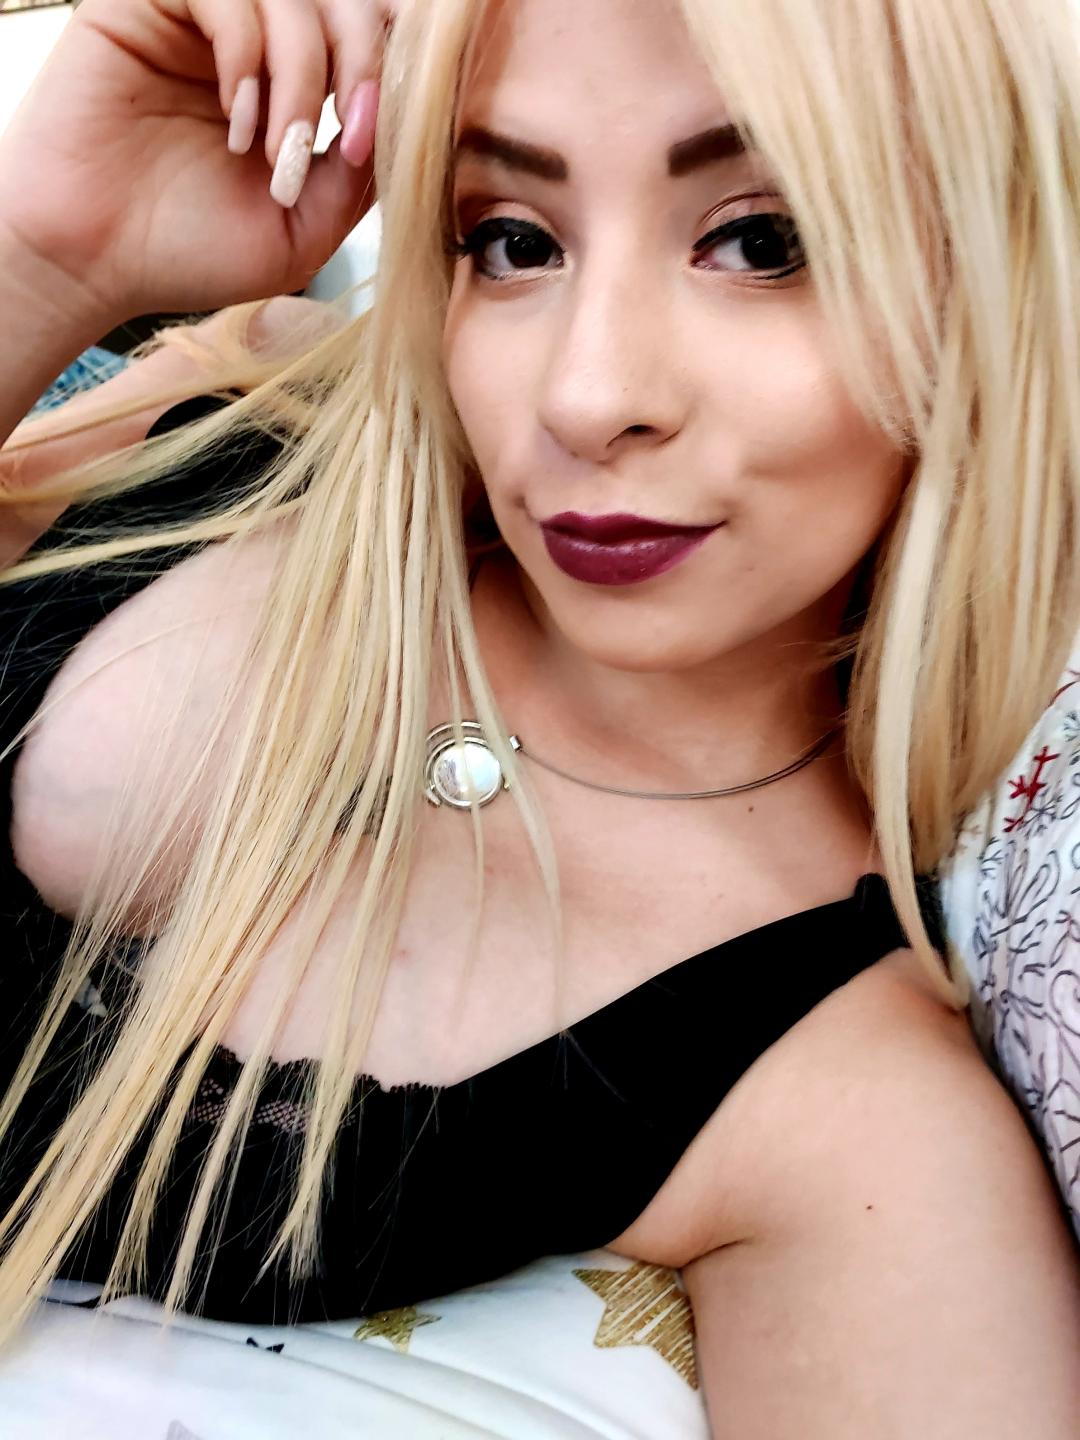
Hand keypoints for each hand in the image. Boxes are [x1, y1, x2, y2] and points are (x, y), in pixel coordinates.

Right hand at [0, 0, 393, 328]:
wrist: (93, 263)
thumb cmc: (187, 252)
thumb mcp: (304, 230)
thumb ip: (360, 176)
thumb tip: (403, 121)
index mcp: (295, 83)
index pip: (369, 35)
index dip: (394, 71)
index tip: (373, 142)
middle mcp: (255, 39)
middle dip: (362, 66)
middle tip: (345, 140)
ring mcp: (205, 17)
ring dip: (302, 77)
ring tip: (272, 152)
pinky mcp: (149, 1)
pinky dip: (247, 55)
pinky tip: (234, 120)